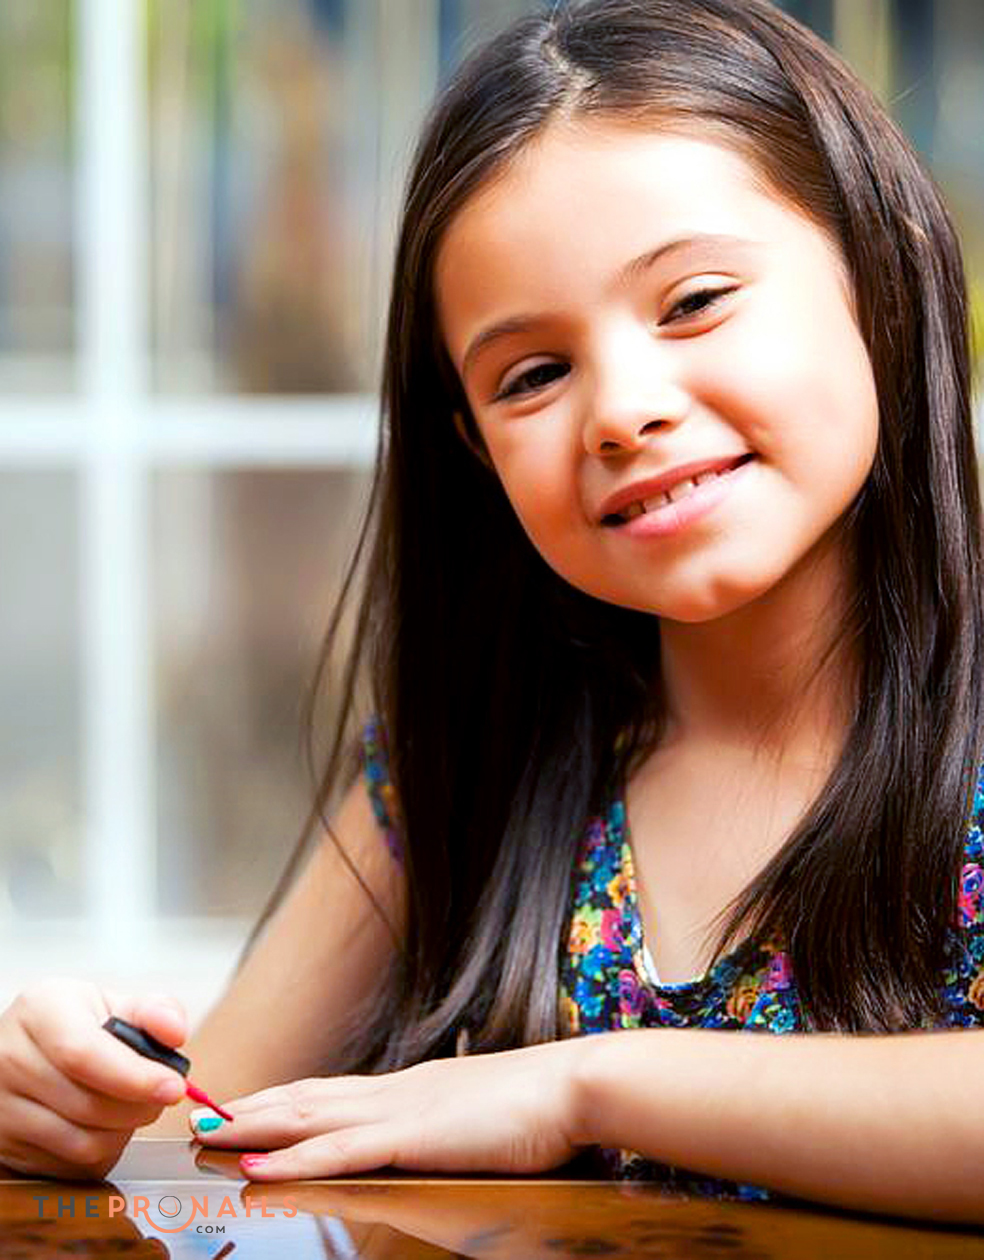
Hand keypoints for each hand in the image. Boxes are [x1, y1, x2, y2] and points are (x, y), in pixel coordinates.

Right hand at [0, 978, 187, 1178]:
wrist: (31, 1047)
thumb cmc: (76, 1024)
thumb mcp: (114, 1003)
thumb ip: (155, 1012)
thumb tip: (174, 1031)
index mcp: (41, 1011)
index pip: (85, 1055)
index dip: (135, 1077)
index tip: (173, 1087)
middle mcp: (11, 1058)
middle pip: (88, 1105)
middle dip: (140, 1106)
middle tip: (161, 1095)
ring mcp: (3, 1106)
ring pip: (81, 1143)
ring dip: (124, 1132)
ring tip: (133, 1106)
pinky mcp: (6, 1145)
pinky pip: (70, 1166)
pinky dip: (102, 1152)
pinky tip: (107, 1125)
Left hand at [191, 1039, 586, 1179]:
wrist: (571, 1086)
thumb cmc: (534, 1106)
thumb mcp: (474, 1115)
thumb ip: (442, 1124)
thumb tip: (427, 1135)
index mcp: (407, 1089)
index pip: (327, 1090)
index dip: (280, 1096)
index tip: (240, 1102)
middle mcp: (391, 1091)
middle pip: (303, 1096)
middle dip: (248, 1106)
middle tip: (196, 1112)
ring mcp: (398, 1111)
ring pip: (307, 1115)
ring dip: (252, 1124)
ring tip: (205, 1131)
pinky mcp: (411, 1137)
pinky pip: (339, 1150)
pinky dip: (293, 1155)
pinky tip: (258, 1162)